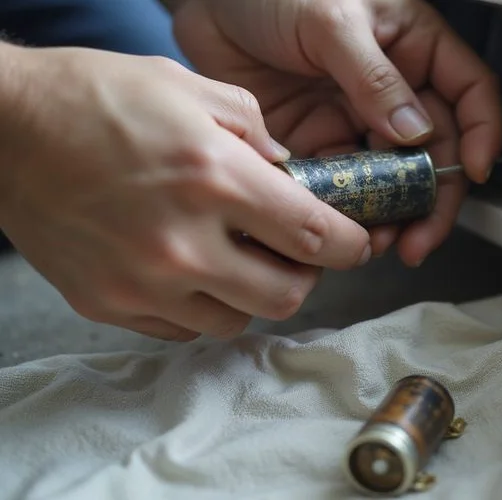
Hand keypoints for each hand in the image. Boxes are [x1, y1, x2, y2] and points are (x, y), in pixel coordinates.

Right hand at [0, 43, 371, 340]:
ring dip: (252, 294)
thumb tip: (288, 171)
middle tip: (296, 254)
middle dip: (305, 276)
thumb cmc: (99, 98)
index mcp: (214, 178)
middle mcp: (183, 242)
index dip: (349, 246)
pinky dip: (202, 306)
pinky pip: (183, 328)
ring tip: (239, 260)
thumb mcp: (191, 88)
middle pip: (286, 295)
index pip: (313, 236)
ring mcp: (143, 282)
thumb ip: (256, 130)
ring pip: (236, 321)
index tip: (355, 244)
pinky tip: (193, 272)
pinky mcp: (110, 304)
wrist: (7, 129)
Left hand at [171, 0, 501, 265]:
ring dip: (390, 213)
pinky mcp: (319, 143)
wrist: (208, 2)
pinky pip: (342, 184)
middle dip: (432, 199)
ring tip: (379, 242)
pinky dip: (346, 209)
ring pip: (390, 178)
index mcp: (414, 48)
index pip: (468, 93)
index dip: (480, 133)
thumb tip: (416, 133)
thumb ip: (376, 78)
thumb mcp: (333, 18)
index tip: (473, 172)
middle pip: (434, 152)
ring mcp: (356, 120)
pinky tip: (342, 225)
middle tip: (418, 237)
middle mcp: (393, 90)